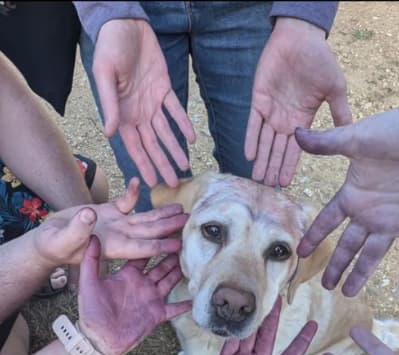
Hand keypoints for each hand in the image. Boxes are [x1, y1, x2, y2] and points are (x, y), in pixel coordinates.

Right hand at [35, 178, 187, 264]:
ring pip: (145, 218)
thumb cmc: (54, 245)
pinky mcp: (110, 213)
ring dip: (162, 213)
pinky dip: (132, 193)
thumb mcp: (63, 240)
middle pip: (151, 231)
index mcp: (113, 246)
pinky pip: (126, 203)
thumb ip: (78, 229)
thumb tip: (90, 215)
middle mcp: (120, 236)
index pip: (143, 248)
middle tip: (191, 221)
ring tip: (180, 208)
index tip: (180, 244)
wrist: (49, 239)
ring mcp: (117, 224)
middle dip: (171, 227)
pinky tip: (138, 183)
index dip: (161, 245)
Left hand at [77, 236, 191, 354]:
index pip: (144, 255)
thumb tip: (92, 236)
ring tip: (193, 260)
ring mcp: (151, 299)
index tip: (165, 231)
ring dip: (180, 272)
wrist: (99, 340)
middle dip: (172, 255)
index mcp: (128, 275)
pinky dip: (186, 304)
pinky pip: (176, 308)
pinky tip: (197, 297)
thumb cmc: (92, 312)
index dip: (154, 244)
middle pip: (161, 266)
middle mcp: (142, 284)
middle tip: (185, 241)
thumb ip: (91, 260)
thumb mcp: (89, 283)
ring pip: (170, 281)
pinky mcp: (158, 314)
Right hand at [93, 19, 194, 186]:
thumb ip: (109, 105)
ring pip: (166, 132)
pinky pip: (176, 110)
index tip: (153, 182)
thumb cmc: (110, 49)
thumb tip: (110, 133)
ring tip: (185, 166)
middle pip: (153, 144)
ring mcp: (152, 103)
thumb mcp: (105, 75)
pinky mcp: (164, 89)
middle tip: (174, 183)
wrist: (125, 26)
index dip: (144, 164)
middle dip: (163, 164)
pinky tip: (192, 139)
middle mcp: (138, 113)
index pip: (134, 146)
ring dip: (176, 149)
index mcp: (122, 114)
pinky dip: (184, 123)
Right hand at [196, 298, 321, 354]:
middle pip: (269, 336)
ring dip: (254, 319)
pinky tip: (236, 315)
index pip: (292, 354)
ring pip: (249, 335)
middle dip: (274, 318)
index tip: (313, 323)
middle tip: (279, 298)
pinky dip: (233, 330)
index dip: (302, 339)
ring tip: (257, 299)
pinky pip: (230, 343)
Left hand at [245, 18, 350, 186]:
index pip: (295, 148)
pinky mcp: (258, 100)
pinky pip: (253, 123)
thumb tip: (349, 132)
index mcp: (302, 120)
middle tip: (267, 187)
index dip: (290, 165)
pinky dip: (251, 138)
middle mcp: (285, 120)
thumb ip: (339, 112)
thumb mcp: (335, 89)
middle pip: (277, 149)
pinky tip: (249, 155)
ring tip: (257, 178)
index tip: (285, 183)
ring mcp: (271, 111)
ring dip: (261, 159)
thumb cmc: (320, 61)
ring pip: (264, 141)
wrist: (301, 38)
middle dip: (273, 167)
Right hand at [296, 91, 398, 298]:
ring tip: (350, 293)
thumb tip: (296, 135)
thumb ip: (329, 143)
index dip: (314, 237)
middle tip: (326, 286)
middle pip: (349, 245)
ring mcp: (396, 219)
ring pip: (374, 254)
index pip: (328, 221)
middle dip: (337, 265)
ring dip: (362, 274)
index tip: (301, 254)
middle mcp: (372, 211)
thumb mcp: (361, 138)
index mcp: (354, 193)